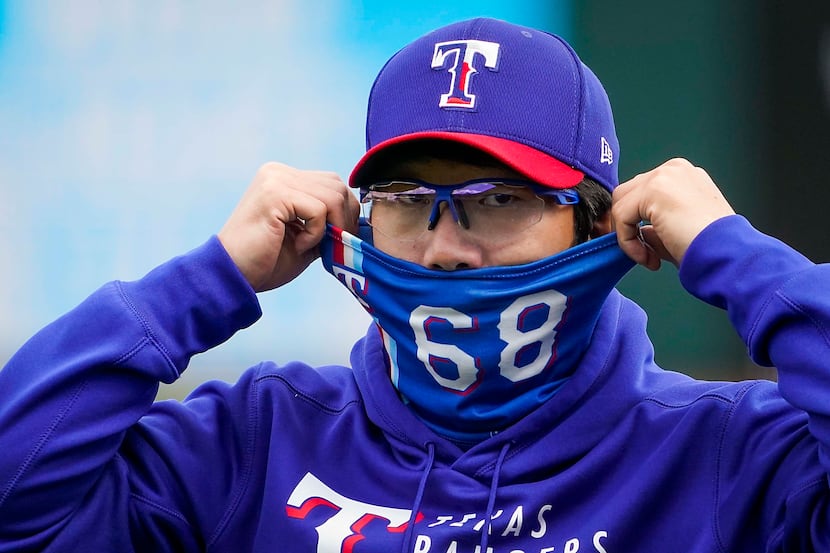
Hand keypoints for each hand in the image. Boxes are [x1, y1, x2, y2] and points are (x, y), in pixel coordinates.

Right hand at [218, 162, 359, 291]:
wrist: (233, 275)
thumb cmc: (266, 261)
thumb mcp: (307, 237)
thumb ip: (328, 222)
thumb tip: (360, 221)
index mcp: (284, 177)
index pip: (333, 183)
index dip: (345, 212)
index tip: (339, 239)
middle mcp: (279, 172)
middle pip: (337, 186)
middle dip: (344, 219)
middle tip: (333, 245)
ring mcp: (276, 179)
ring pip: (332, 197)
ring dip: (329, 228)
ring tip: (308, 246)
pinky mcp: (275, 194)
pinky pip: (318, 210)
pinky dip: (315, 234)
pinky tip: (298, 245)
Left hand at [612, 158, 735, 269]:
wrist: (727, 252)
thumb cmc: (712, 247)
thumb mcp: (679, 231)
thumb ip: (655, 228)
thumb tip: (640, 233)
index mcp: (683, 176)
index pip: (643, 194)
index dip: (638, 224)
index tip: (652, 253)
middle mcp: (673, 169)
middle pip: (627, 194)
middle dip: (629, 227)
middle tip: (646, 255)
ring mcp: (663, 176)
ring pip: (621, 204)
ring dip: (628, 236)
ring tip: (649, 258)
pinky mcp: (653, 189)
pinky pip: (621, 216)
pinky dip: (627, 241)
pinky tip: (648, 257)